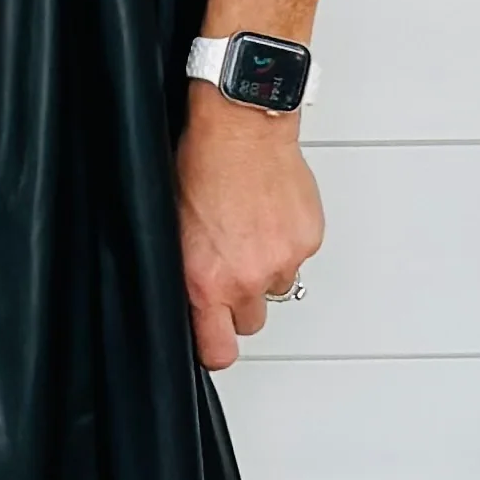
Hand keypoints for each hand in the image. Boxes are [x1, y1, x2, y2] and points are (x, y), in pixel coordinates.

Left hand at [176, 93, 323, 370]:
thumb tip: (192, 295)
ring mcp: (282, 259)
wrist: (241, 128)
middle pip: (251, 322)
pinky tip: (270, 214)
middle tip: (231, 269)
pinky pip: (298, 255)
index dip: (216, 347)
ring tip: (250, 232)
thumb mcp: (171, 226)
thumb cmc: (202, 165)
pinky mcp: (308, 239)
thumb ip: (187, 271)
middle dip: (241, 303)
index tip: (213, 337)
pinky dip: (287, 241)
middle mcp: (246, 277)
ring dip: (266, 269)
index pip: (219, 350)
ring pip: (277, 287)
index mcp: (206, 282)